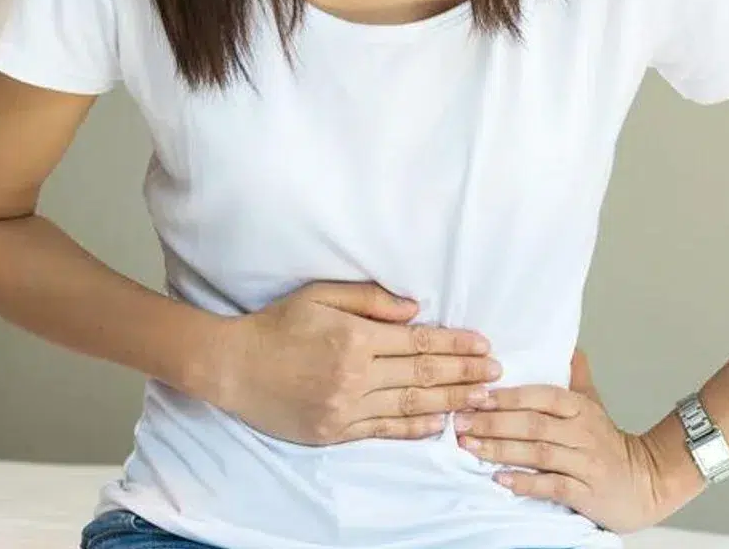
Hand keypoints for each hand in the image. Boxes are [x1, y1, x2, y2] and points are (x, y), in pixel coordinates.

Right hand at [197, 281, 501, 445]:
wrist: (232, 367)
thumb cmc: (276, 325)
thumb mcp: (320, 295)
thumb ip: (370, 300)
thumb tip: (415, 310)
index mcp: (355, 338)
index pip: (419, 343)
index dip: (455, 345)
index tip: (483, 345)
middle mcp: (354, 375)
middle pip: (422, 376)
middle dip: (464, 373)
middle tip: (496, 373)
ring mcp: (344, 408)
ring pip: (409, 406)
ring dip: (450, 402)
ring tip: (480, 398)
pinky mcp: (333, 432)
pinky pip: (383, 431)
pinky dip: (413, 428)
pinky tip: (438, 424)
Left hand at [454, 382, 694, 532]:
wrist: (646, 482)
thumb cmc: (609, 444)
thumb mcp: (593, 404)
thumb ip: (575, 376)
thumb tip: (566, 346)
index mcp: (581, 408)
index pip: (543, 396)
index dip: (509, 396)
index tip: (476, 395)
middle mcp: (583, 432)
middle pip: (534, 424)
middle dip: (493, 422)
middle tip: (460, 422)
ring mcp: (585, 463)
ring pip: (538, 453)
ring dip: (500, 450)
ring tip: (470, 446)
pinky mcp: (586, 492)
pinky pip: (552, 486)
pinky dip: (525, 483)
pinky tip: (500, 479)